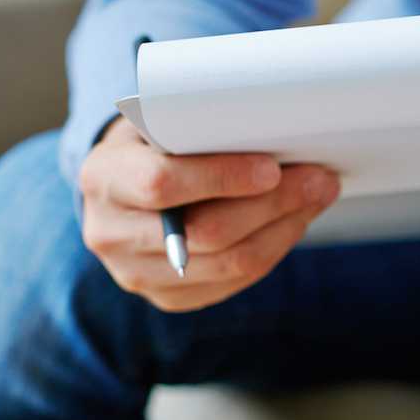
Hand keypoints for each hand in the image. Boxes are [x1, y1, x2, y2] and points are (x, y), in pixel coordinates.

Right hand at [78, 118, 340, 310]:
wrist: (120, 189)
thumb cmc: (149, 145)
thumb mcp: (158, 122)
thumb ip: (197, 130)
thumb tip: (274, 136)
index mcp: (102, 178)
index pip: (162, 184)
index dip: (222, 177)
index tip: (271, 167)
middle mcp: (111, 234)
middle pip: (208, 232)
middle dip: (273, 204)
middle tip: (317, 179)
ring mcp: (137, 274)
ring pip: (230, 263)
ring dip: (285, 228)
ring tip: (317, 196)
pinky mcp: (168, 298)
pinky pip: (234, 282)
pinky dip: (273, 249)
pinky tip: (293, 222)